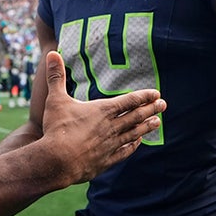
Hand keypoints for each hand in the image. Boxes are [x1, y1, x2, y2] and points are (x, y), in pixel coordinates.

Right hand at [37, 51, 163, 185]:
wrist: (57, 161)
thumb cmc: (57, 129)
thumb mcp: (56, 99)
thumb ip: (56, 76)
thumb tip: (51, 53)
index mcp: (102, 111)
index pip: (128, 101)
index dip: (143, 96)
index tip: (156, 93)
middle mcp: (110, 127)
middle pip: (135, 116)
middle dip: (151, 109)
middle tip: (164, 104)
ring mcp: (110, 145)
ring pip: (133, 133)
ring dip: (146, 127)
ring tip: (158, 122)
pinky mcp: (106, 160)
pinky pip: (124, 152)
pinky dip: (133, 146)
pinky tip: (138, 143)